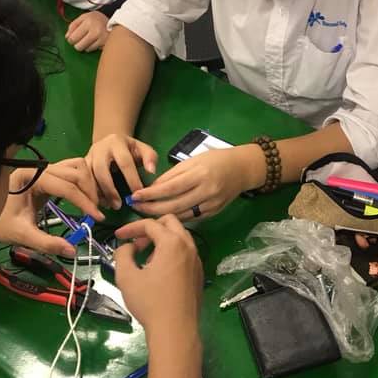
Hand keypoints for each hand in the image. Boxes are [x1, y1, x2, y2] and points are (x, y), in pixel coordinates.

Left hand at [0, 158, 103, 257]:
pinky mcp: (47, 175)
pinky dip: (84, 182)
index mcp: (30, 177)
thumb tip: (72, 252)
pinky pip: (71, 172)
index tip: (98, 218)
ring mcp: (43, 169)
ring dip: (89, 184)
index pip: (66, 185)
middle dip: (90, 192)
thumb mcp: (22, 235)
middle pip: (75, 172)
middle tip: (98, 213)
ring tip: (96, 205)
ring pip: (77, 168)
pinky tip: (89, 198)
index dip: (84, 202)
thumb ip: (46, 243)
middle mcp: (38, 168)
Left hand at [65, 11, 109, 52]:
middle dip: (77, 44)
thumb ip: (73, 25)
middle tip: (80, 39)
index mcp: (88, 22)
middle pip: (78, 46)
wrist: (115, 21)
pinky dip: (92, 47)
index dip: (71, 39)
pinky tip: (95, 41)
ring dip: (85, 46)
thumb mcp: (83, 17)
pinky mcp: (106, 44)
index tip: (73, 37)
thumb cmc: (96, 19)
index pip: (73, 38)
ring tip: (89, 39)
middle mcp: (95, 31)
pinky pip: (93, 50)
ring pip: (86, 49)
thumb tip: (67, 37)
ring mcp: (102, 39)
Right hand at [87, 134, 157, 207]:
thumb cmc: (130, 149)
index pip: (124, 162)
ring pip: (88, 177)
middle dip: (110, 190)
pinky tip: (99, 203)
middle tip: (118, 206)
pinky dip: (90, 193)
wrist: (110, 141)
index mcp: (116, 142)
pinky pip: (82, 181)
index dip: (131, 179)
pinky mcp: (81, 165)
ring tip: (108, 206)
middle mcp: (100, 148)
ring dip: (97, 194)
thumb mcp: (143, 148)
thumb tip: (151, 171)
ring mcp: (89, 156)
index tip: (138, 194)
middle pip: (101, 170)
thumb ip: (150, 158)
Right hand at [113, 216, 202, 337]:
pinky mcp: (199, 273)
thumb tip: (128, 247)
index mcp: (172, 243)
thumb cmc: (150, 302)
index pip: (150, 224)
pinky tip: (159, 271)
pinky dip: (171, 252)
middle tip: (136, 243)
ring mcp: (197, 259)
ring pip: (180, 237)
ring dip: (161, 239)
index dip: (131, 228)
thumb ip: (123, 254)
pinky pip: (185, 252)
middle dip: (150, 228)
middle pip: (170, 222)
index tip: (118, 236)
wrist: (175, 330)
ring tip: (146, 258)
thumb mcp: (127, 276)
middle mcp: (189, 246)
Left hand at [130, 144, 264, 220]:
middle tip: (136, 207)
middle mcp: (206, 191)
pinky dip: (176, 218)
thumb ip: (173, 174)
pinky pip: (191, 218)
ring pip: (181, 215)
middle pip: (174, 205)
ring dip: (161, 216)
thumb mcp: (193, 160)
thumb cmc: (216, 159)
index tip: (135, 196)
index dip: (151, 194)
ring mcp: (211, 204)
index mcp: (200, 174)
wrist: (243, 169)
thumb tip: (153, 188)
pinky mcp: (214, 213)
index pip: (170, 187)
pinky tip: (164, 216)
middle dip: (151, 208)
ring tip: (145, 213)